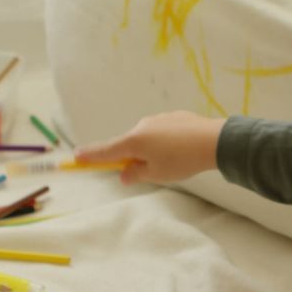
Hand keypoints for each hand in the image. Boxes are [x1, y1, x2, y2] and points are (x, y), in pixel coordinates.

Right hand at [74, 110, 225, 184]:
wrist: (214, 140)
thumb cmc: (182, 160)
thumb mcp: (157, 174)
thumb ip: (136, 174)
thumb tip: (124, 173)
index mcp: (134, 141)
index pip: (107, 151)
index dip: (92, 155)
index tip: (77, 156)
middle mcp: (142, 126)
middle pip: (129, 145)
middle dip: (135, 158)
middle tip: (152, 172)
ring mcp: (159, 119)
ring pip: (148, 139)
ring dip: (153, 151)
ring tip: (175, 162)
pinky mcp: (174, 116)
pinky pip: (163, 133)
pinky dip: (167, 143)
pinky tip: (184, 150)